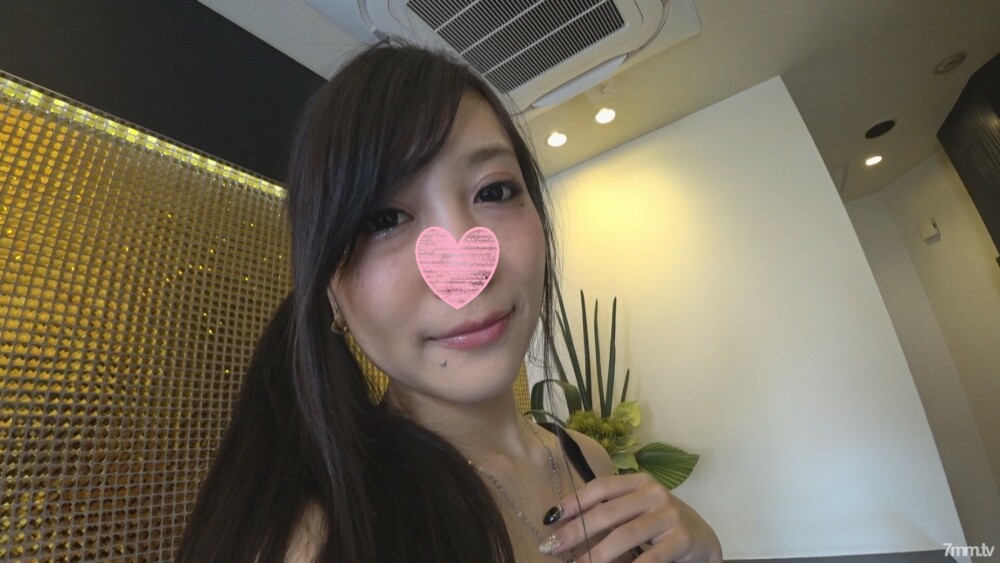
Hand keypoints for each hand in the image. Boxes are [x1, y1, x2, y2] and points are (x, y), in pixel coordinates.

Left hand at [539, 472, 721, 562]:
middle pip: (607, 513)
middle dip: (576, 531)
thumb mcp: (638, 511)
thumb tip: (565, 528)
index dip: (574, 501)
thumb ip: (611, 513)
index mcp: (639, 482)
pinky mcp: (682, 538)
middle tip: (552, 547)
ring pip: (624, 535)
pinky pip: (649, 558)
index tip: (550, 518)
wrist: (704, 541)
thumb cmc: (661, 526)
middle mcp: (654, 493)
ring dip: (597, 555)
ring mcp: (669, 515)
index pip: (600, 487)